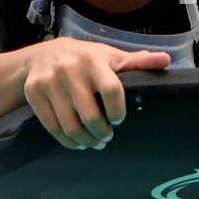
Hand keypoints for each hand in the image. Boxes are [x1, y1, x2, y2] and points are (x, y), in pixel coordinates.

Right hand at [22, 37, 171, 149]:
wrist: (42, 56)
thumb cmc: (85, 59)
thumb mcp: (111, 57)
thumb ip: (138, 62)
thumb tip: (166, 60)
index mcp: (94, 60)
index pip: (111, 90)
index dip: (118, 111)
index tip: (119, 120)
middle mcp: (69, 69)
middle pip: (90, 115)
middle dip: (102, 133)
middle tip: (107, 137)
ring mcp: (49, 81)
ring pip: (70, 125)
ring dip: (85, 141)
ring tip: (94, 142)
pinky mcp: (33, 93)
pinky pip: (52, 127)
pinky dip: (67, 141)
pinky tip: (76, 142)